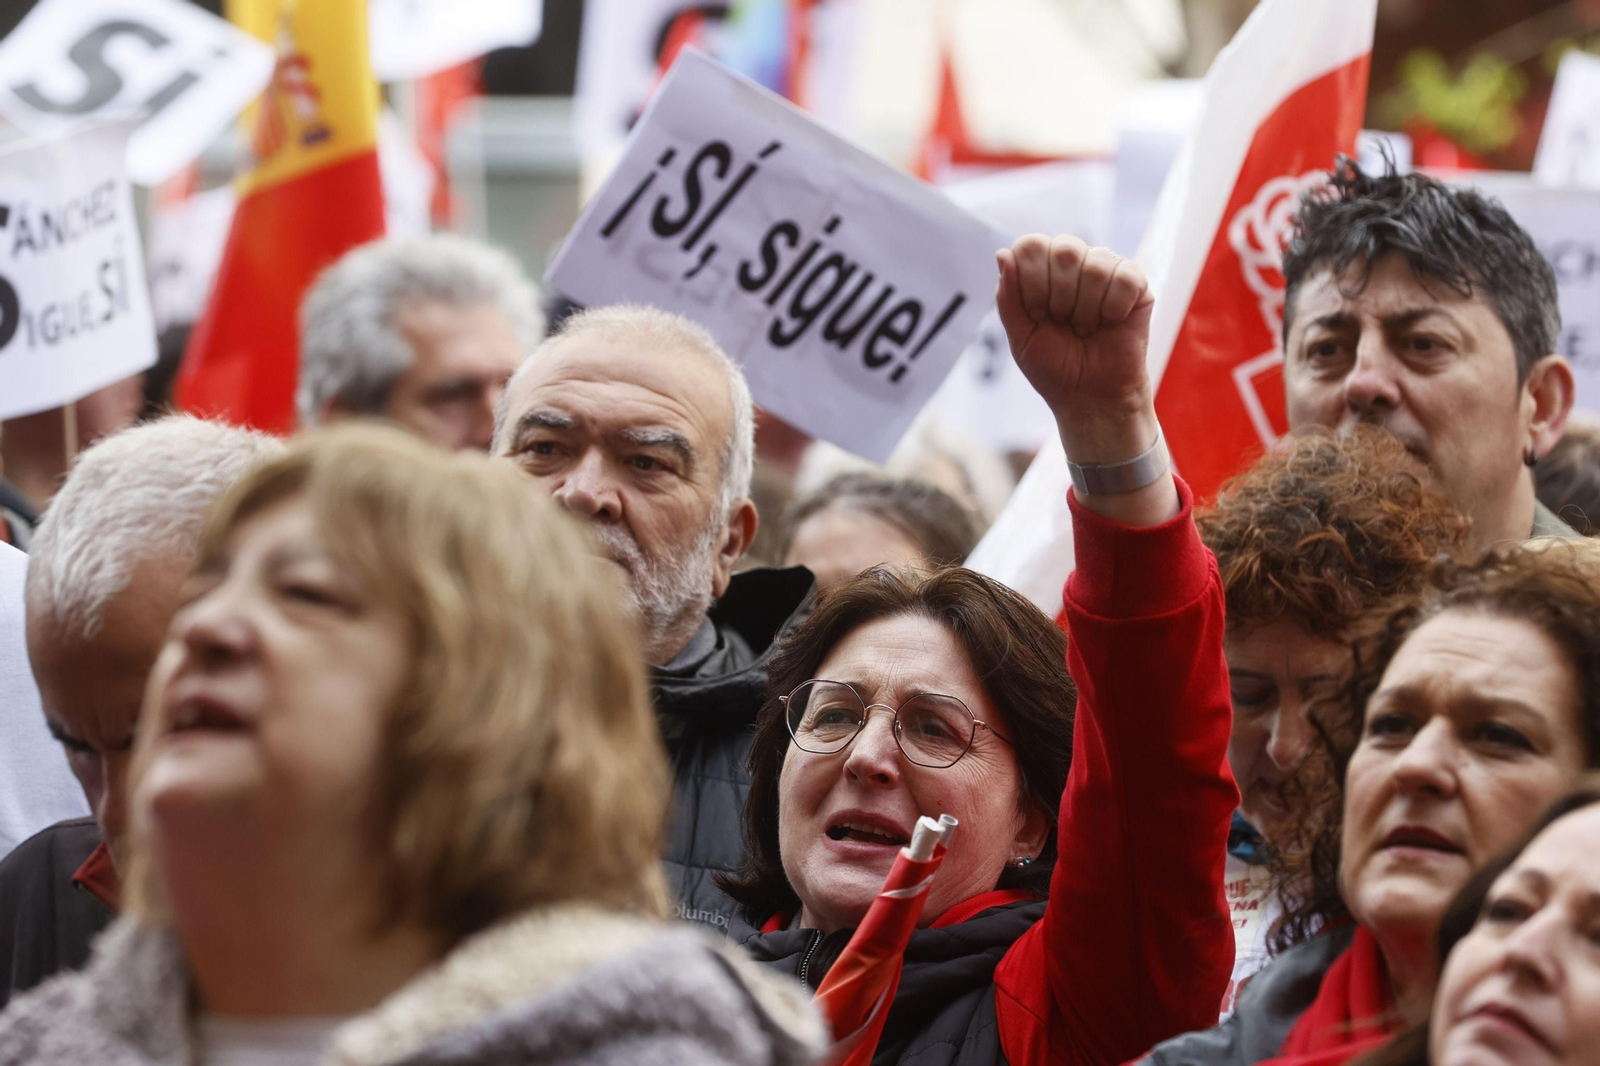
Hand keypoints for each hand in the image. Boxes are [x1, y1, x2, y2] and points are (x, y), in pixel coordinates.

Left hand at [997, 234, 1176, 524]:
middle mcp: (1075, 263)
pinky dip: (1113, 308)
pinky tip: (1110, 324)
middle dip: (1059, 296)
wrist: (1091, 398)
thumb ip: (1008, 297)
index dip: (1032, 280)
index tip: (1037, 314)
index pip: (1032, 245)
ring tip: (1086, 328)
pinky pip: (1126, 277)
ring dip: (1087, 308)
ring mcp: (1107, 271)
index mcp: (1042, 271)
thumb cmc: (1054, 368)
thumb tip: (1003, 253)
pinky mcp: (1137, 285)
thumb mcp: (1020, 337)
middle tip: (1063, 323)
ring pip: (1096, 264)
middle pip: (1065, 249)